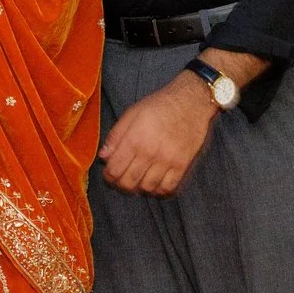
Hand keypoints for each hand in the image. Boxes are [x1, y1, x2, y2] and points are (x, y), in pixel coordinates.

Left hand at [100, 75, 219, 195]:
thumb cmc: (159, 106)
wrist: (191, 102)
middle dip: (121, 184)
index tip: (109, 173)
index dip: (108, 176)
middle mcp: (150, 152)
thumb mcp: (131, 113)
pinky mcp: (182, 165)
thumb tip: (103, 156)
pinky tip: (155, 182)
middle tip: (122, 179)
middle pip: (129, 182)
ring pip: (147, 188)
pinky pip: (168, 188)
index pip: (115, 170)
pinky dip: (159, 190)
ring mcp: (167, 161)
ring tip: (139, 178)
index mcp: (134, 139)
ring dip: (140, 187)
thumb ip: (115, 136)